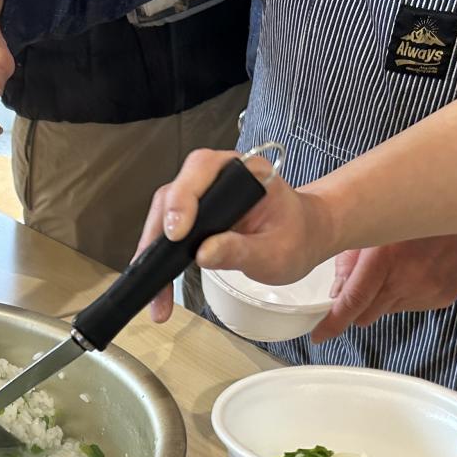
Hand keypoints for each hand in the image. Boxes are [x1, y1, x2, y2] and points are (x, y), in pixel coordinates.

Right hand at [134, 149, 334, 322]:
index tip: (178, 233)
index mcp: (244, 171)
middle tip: (153, 263)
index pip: (202, 170)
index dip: (184, 200)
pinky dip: (159, 254)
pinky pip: (168, 228)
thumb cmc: (295, 236)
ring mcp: (204, 194)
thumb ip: (242, 251)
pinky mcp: (195, 213)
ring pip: (164, 212)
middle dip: (159, 230)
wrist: (303, 237)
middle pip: (174, 192)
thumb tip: (205, 253)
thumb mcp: (275, 252)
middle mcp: (219, 176)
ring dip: (153, 246)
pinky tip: (157, 281)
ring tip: (154, 286)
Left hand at [312, 233, 456, 341]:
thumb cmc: (417, 214)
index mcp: (384, 258)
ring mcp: (425, 291)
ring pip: (388, 311)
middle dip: (357, 308)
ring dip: (383, 298)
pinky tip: (415, 271)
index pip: (352, 302)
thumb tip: (336, 291)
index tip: (318, 335)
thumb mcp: (374, 225)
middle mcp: (405, 279)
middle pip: (367, 315)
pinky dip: (404, 295)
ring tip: (397, 268)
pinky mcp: (440, 297)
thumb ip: (349, 260)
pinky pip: (410, 307)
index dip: (332, 324)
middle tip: (362, 286)